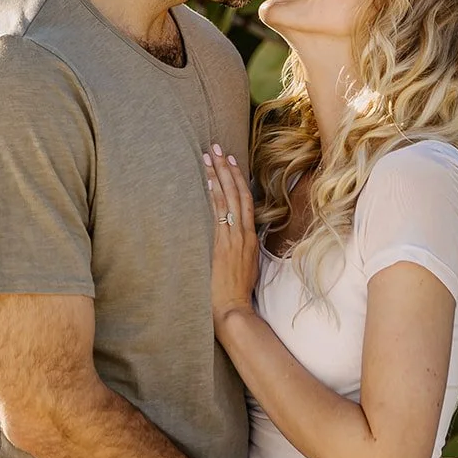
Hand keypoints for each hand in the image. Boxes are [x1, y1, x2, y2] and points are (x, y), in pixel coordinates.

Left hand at [203, 147, 257, 330]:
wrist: (233, 309)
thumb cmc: (237, 292)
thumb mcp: (247, 265)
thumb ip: (243, 247)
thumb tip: (237, 236)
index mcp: (251, 238)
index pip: (246, 200)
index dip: (238, 178)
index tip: (230, 160)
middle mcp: (244, 234)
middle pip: (237, 193)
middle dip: (226, 169)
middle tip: (216, 148)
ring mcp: (233, 238)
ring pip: (228, 199)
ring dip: (217, 176)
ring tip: (208, 156)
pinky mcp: (222, 244)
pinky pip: (219, 214)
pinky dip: (214, 195)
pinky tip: (207, 181)